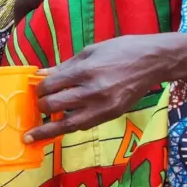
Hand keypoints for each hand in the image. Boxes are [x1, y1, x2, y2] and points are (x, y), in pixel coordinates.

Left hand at [24, 34, 169, 143]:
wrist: (155, 61)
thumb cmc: (122, 50)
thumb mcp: (90, 51)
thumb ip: (65, 66)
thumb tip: (41, 75)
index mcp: (85, 71)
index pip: (50, 85)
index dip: (39, 89)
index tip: (36, 90)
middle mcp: (92, 91)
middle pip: (54, 105)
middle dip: (41, 106)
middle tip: (38, 105)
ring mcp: (102, 106)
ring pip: (67, 124)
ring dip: (47, 130)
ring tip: (32, 136)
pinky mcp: (110, 115)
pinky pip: (84, 126)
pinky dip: (69, 127)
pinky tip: (59, 128)